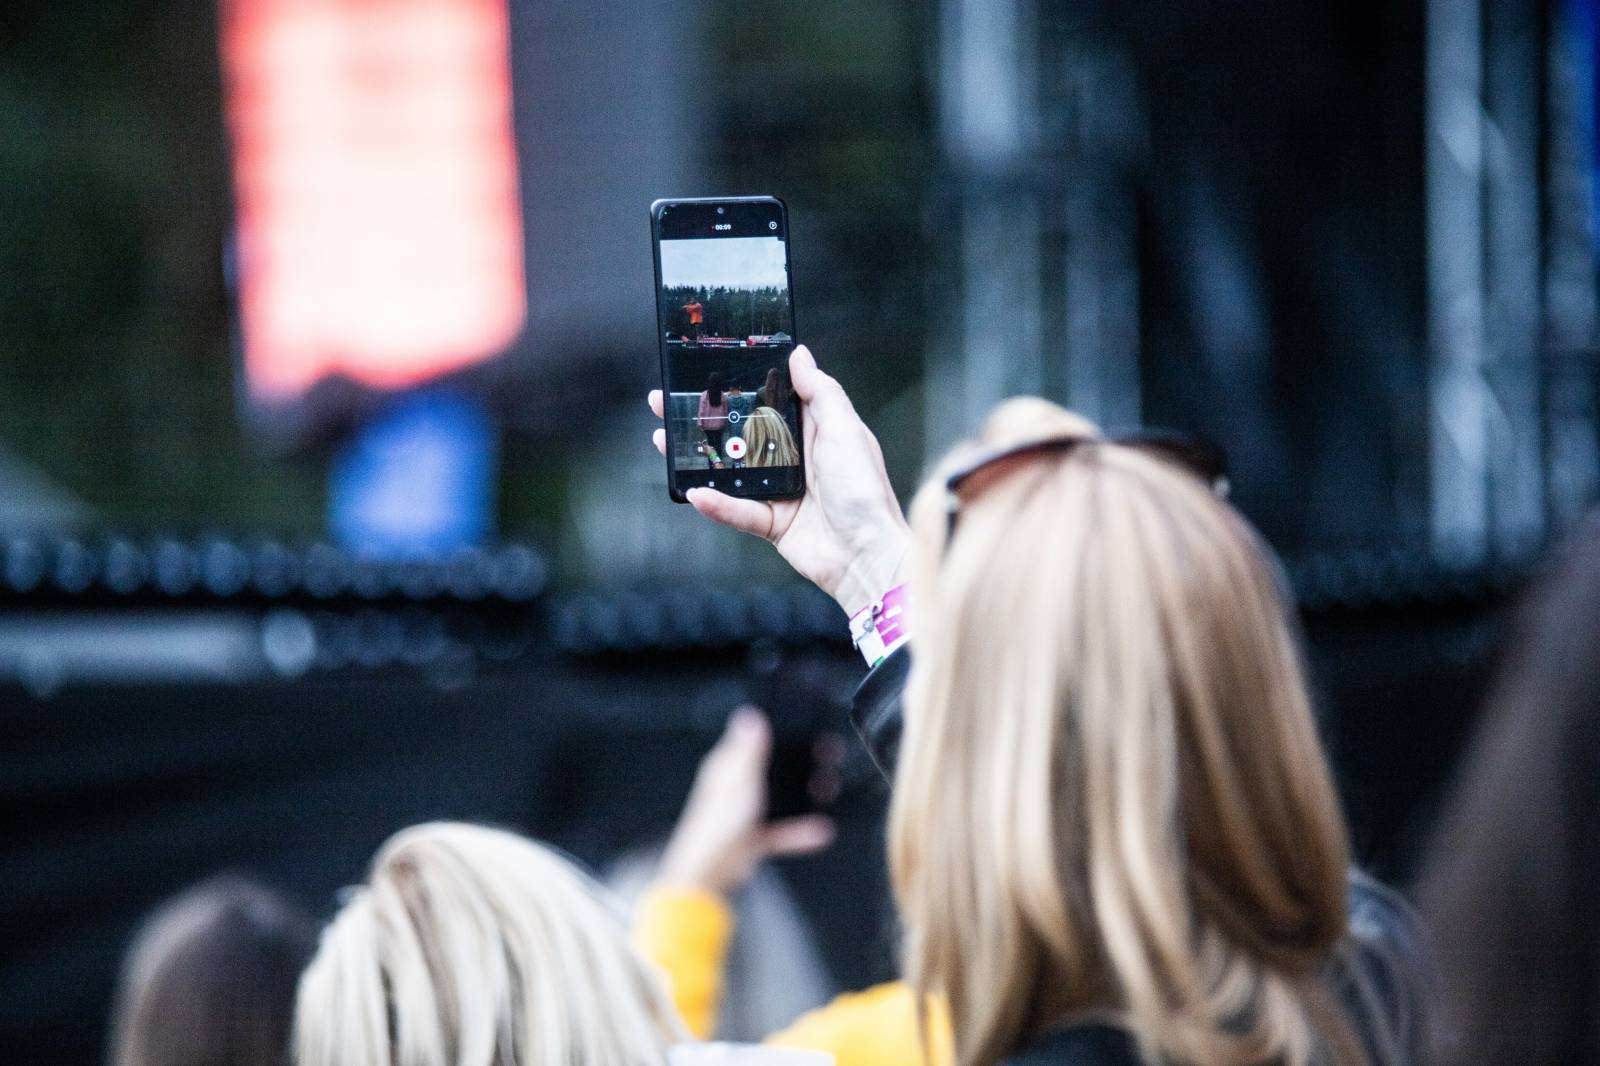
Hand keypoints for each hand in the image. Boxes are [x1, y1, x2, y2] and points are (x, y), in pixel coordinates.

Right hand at [649, 345, 911, 616]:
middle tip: (668, 400)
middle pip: (740, 432)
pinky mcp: (771, 523)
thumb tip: (799, 355)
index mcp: (813, 431)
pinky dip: (716, 504)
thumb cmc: (864, 491)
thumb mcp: (846, 431)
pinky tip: (694, 492)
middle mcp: (794, 459)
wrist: (868, 554)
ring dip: (697, 456)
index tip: (708, 370)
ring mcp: (779, 491)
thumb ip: (821, 392)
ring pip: (730, 469)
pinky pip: (736, 510)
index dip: (740, 386)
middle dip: (704, 417)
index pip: (769, 401)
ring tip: (665, 438)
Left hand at [657, 708, 834, 895]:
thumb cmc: (716, 825)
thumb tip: (748, 716)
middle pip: (773, 769)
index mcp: (728, 767)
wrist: (710, 871)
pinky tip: (819, 831)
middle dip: (800, 765)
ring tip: (825, 790)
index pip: (754, 741)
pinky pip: (782, 829)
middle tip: (825, 760)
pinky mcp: (754, 835)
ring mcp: (746, 811)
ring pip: (780, 798)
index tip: (804, 731)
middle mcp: (736, 786)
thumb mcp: (739, 779)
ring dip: (803, 796)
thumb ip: (747, 750)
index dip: (779, 734)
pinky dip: (800, 830)